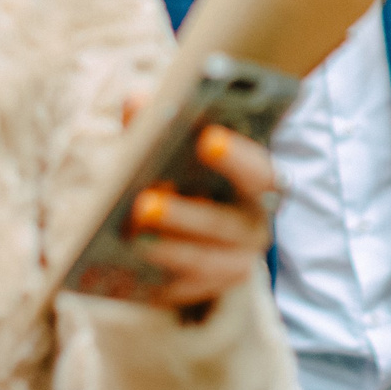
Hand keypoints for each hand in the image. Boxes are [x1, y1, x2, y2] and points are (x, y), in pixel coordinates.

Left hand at [128, 126, 276, 311]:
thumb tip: (136, 100)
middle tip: (143, 202)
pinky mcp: (212, 289)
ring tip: (131, 236)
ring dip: (169, 248)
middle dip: (185, 214)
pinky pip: (187, 288)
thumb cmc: (186, 180)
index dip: (237, 156)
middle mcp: (254, 225)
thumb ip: (156, 127)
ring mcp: (237, 261)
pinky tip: (131, 264)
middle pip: (227, 223)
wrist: (197, 237)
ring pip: (207, 260)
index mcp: (256, 183)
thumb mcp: (172, 152)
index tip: (207, 139)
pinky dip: (160, 275)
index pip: (259, 171)